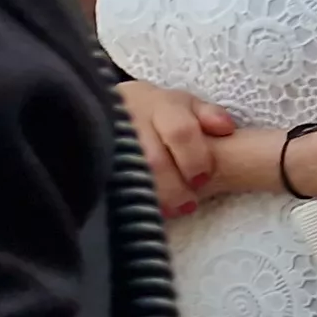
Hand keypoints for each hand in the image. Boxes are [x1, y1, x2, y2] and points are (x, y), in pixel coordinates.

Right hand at [117, 82, 234, 215]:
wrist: (108, 106)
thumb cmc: (159, 111)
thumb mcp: (184, 105)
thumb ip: (207, 114)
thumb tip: (225, 128)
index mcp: (160, 105)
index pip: (181, 131)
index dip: (194, 158)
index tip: (202, 181)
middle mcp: (131, 119)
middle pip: (153, 159)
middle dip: (174, 186)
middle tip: (187, 204)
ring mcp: (106, 137)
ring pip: (129, 174)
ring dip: (151, 196)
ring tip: (168, 211)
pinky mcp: (91, 157)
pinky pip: (108, 182)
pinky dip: (126, 198)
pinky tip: (139, 210)